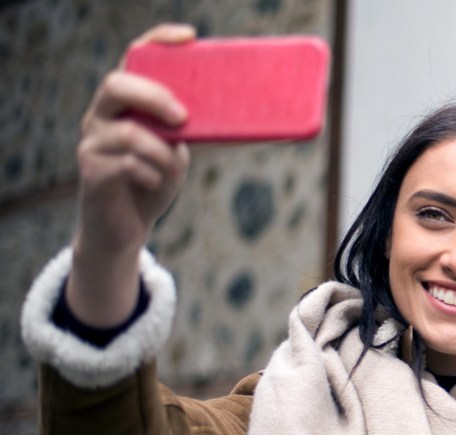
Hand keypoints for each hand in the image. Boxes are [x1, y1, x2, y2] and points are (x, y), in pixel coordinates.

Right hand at [68, 24, 195, 326]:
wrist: (125, 229)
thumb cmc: (153, 182)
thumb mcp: (175, 151)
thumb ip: (183, 131)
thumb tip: (217, 116)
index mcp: (125, 102)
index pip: (135, 58)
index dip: (158, 41)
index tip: (189, 38)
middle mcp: (102, 115)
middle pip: (117, 84)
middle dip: (154, 96)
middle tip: (182, 117)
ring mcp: (92, 142)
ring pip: (127, 133)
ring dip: (161, 152)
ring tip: (174, 169)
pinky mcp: (91, 173)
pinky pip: (126, 165)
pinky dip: (152, 175)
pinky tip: (157, 184)